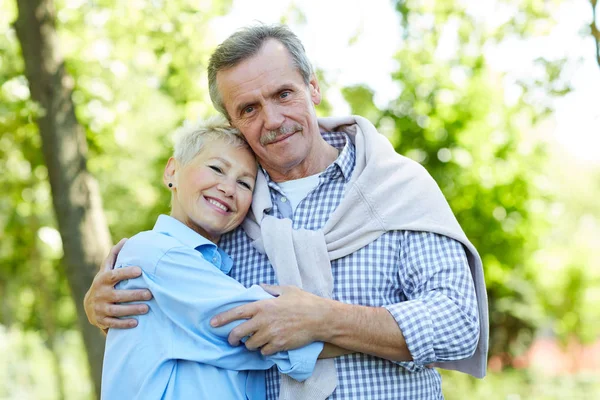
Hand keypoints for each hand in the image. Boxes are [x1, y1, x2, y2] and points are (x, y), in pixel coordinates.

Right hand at [83, 238, 151, 330]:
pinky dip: (124, 324)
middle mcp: (100, 293)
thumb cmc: (104, 283)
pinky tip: (136, 322)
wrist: (89, 305)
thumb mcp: (106, 269)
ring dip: (132, 310)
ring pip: (116, 310)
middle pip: (118, 295)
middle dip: (134, 294)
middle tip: (150, 293)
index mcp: (103, 279)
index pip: (114, 275)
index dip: (126, 272)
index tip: (140, 271)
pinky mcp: (101, 320)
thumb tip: (126, 240)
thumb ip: (115, 255)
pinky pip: (113, 323)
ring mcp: (100, 308)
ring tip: (147, 308)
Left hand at [210, 284, 329, 355]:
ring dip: (251, 344)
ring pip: (250, 345)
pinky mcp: (279, 345)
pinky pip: (263, 352)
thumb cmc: (305, 302)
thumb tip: (259, 287)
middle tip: (232, 339)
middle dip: (232, 338)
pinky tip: (269, 344)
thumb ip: (270, 288)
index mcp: (263, 305)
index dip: (223, 318)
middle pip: (238, 333)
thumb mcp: (286, 289)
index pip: (237, 312)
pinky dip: (264, 350)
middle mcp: (264, 321)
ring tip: (256, 340)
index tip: (212, 323)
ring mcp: (271, 334)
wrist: (320, 318)